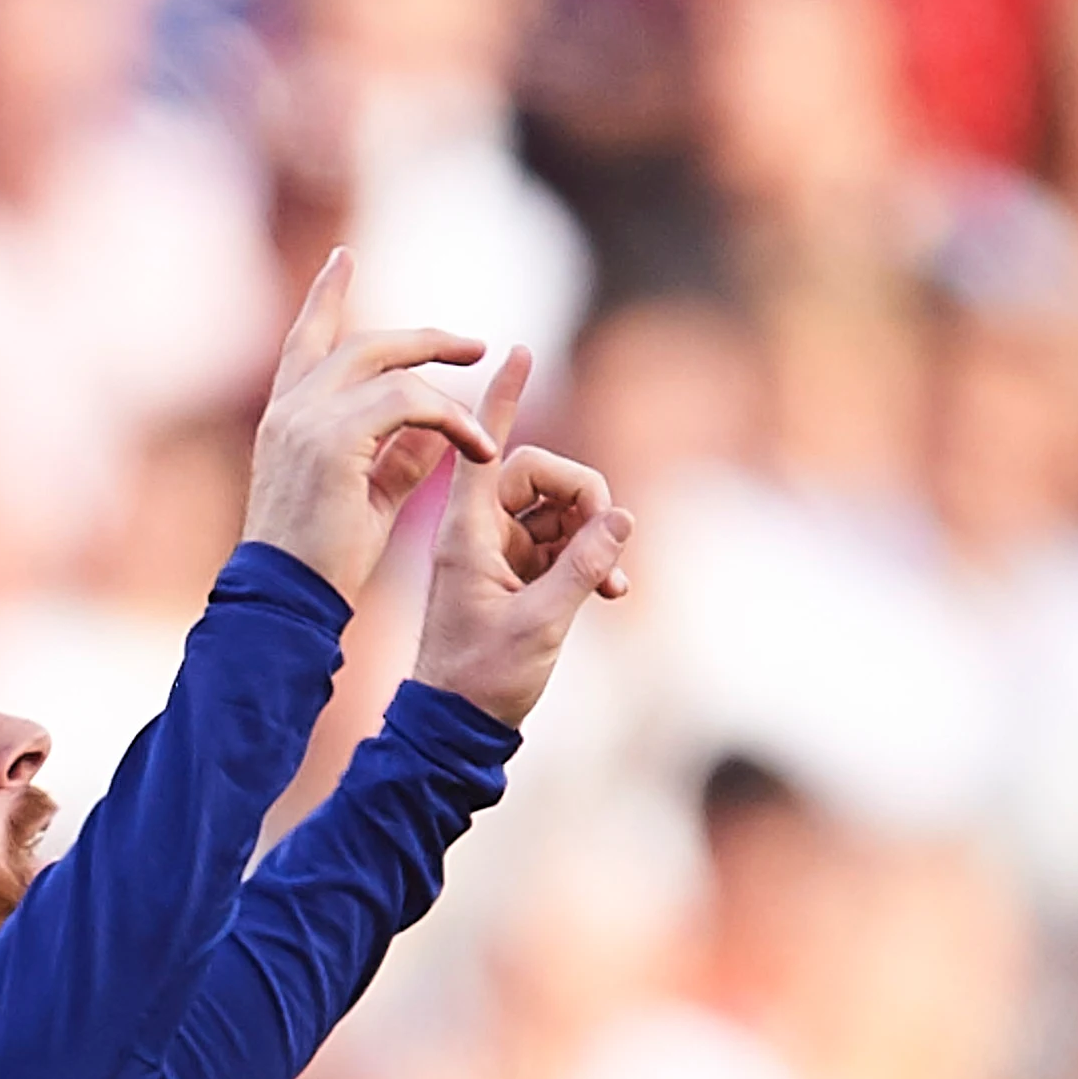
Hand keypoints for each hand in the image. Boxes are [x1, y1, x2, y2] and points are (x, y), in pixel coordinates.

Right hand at [241, 248, 502, 594]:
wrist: (286, 600)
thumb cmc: (322, 560)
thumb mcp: (366, 495)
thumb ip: (398, 454)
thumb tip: (437, 426)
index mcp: (285, 418)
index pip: (305, 340)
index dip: (325, 297)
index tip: (343, 258)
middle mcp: (289, 409)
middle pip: (360, 342)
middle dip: (421, 338)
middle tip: (473, 344)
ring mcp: (306, 419)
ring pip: (387, 366)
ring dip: (445, 384)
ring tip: (485, 421)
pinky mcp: (333, 439)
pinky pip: (408, 402)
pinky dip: (450, 420)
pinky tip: (479, 449)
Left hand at [411, 354, 629, 721]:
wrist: (454, 727)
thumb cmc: (481, 678)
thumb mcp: (540, 622)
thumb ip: (583, 566)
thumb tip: (622, 517)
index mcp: (467, 532)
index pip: (483, 447)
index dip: (506, 400)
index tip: (520, 351)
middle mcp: (479, 533)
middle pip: (539, 476)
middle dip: (582, 498)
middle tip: (609, 545)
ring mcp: (498, 553)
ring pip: (556, 511)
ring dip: (592, 536)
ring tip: (612, 585)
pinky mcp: (515, 576)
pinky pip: (560, 545)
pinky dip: (588, 560)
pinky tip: (611, 592)